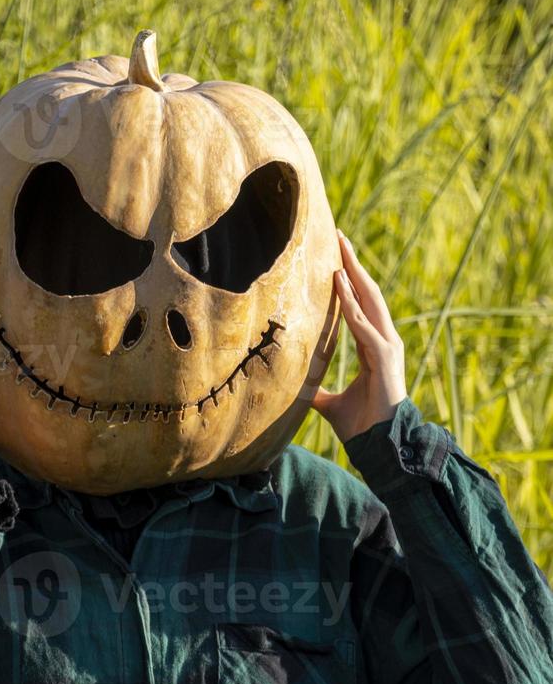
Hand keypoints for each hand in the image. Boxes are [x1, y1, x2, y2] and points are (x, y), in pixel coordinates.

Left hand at [311, 230, 407, 443]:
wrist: (381, 447)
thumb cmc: (362, 426)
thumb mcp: (331, 404)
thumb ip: (316, 392)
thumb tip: (296, 390)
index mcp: (374, 346)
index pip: (362, 303)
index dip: (350, 278)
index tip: (336, 255)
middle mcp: (384, 340)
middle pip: (368, 293)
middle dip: (353, 263)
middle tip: (339, 236)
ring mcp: (387, 347)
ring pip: (369, 301)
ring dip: (354, 274)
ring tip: (341, 248)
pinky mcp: (385, 358)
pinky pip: (364, 326)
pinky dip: (352, 305)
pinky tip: (340, 285)